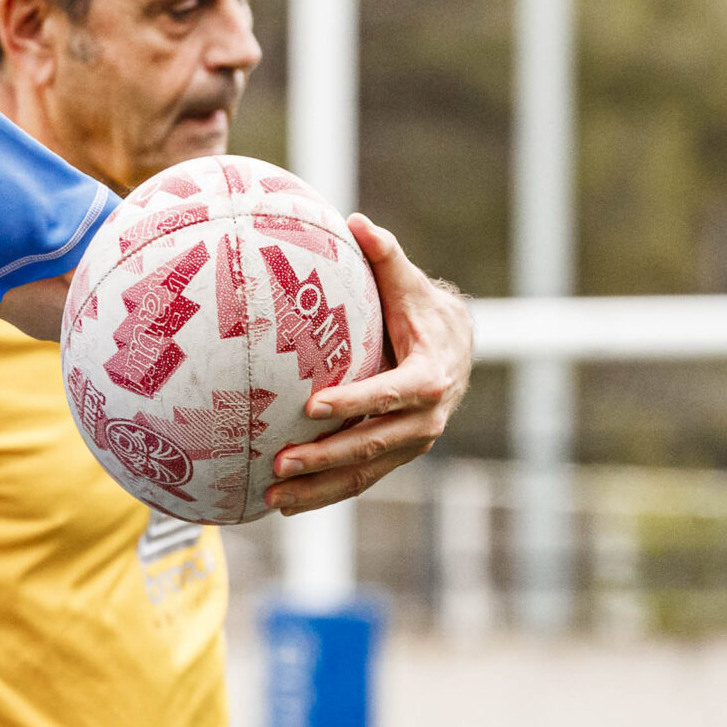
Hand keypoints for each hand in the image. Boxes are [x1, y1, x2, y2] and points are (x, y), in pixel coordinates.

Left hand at [266, 214, 472, 513]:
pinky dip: (323, 494)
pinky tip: (283, 504)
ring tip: (271, 497)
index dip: (354, 401)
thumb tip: (357, 221)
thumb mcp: (407, 283)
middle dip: (326, 457)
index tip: (312, 406)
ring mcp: (411, 443)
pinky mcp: (395, 456)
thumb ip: (385, 255)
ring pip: (364, 472)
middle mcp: (425, 419)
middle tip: (279, 462)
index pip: (390, 393)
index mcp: (428, 377)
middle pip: (372, 444)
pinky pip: (359, 480)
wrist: (455, 349)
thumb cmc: (419, 309)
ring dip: (318, 488)